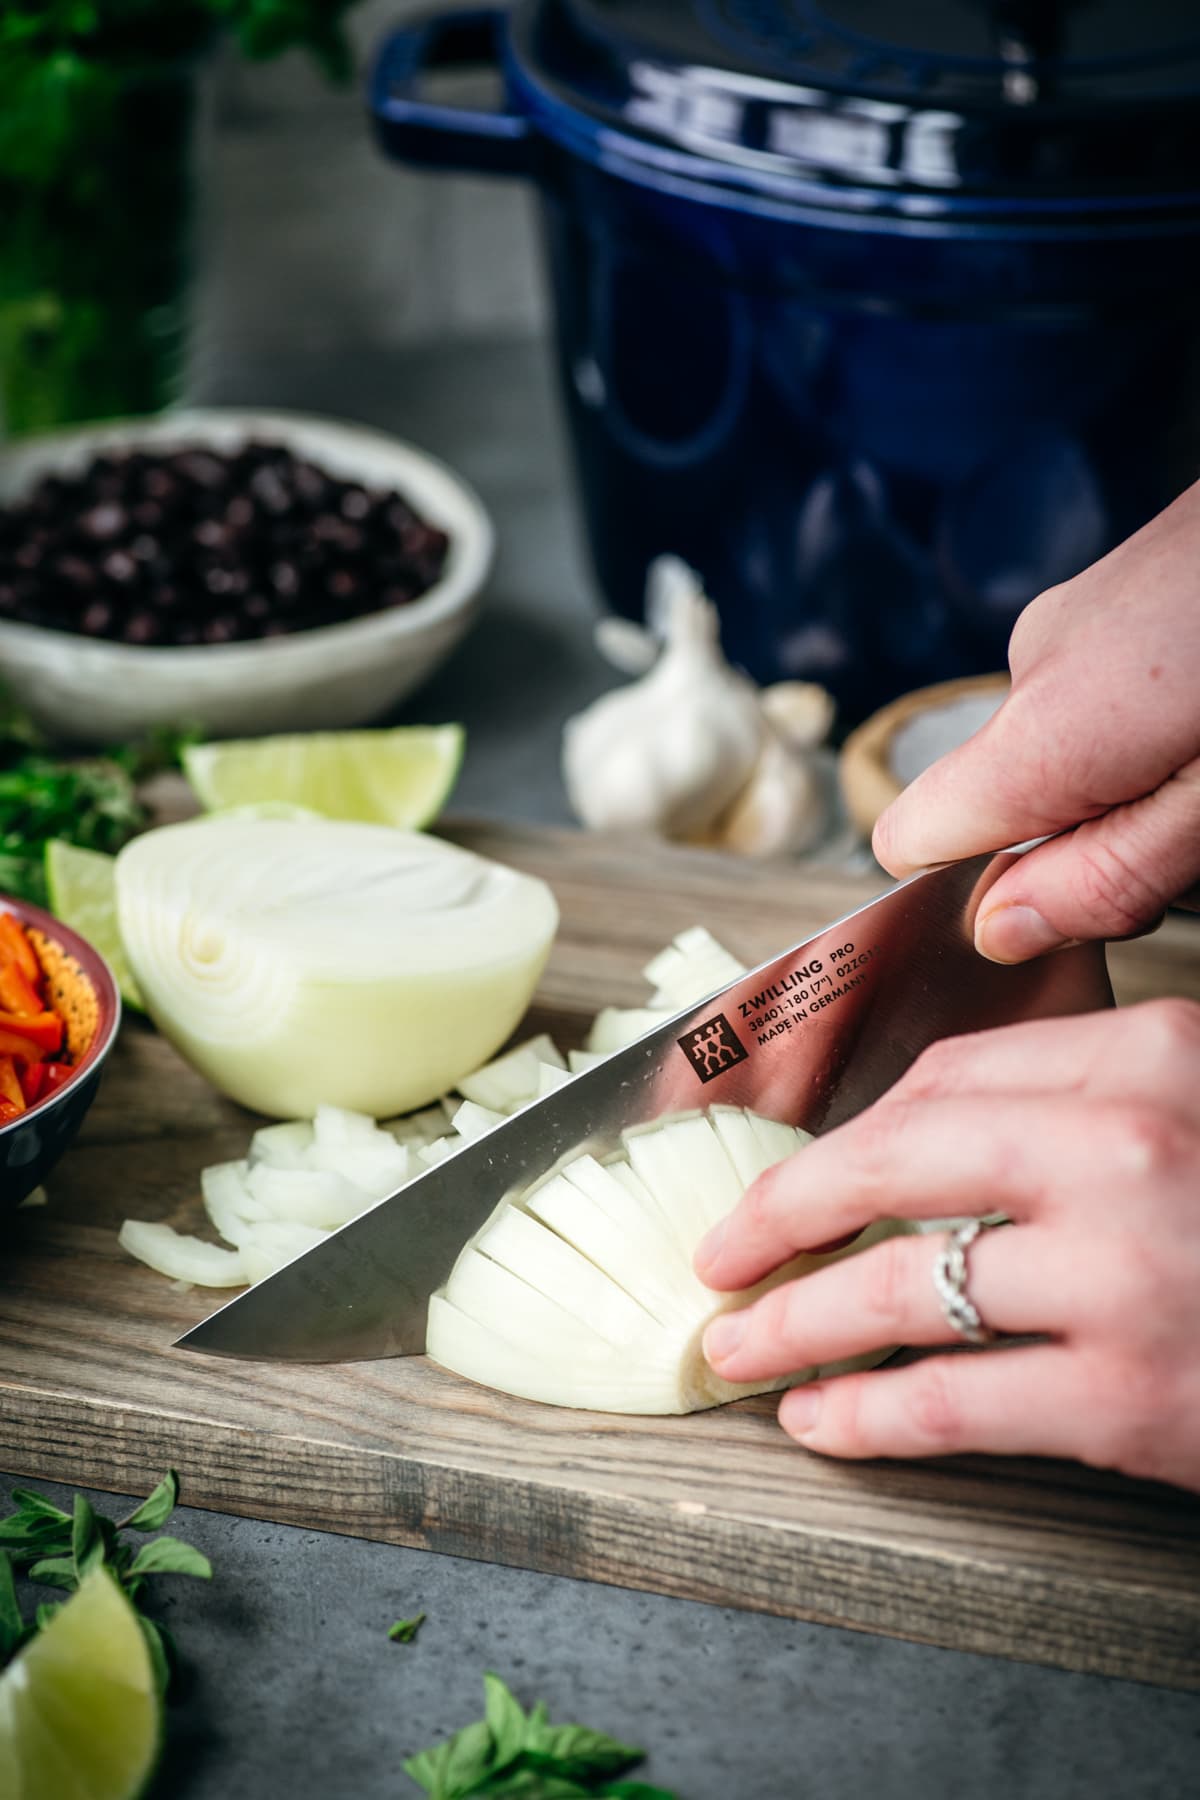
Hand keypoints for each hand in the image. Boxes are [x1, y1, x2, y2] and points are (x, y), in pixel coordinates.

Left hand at [694, 1001, 1199, 1491]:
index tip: (796, 1169)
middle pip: (892, 1162)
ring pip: (901, 1288)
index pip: (947, 1076)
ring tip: (735, 1346)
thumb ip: (1089, 1095)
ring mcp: (1126, 1276)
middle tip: (721, 1251)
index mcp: (1153, 1055)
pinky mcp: (1132, 1402)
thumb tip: (925, 1130)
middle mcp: (1127, 1148)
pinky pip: (952, 1404)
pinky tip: (817, 1419)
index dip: (849, 1131)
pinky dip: (865, 1415)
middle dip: (782, 1212)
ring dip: (794, 1322)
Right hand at [873, 480, 1199, 963]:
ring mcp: (1077, 616)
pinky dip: (1155, 716)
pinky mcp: (1118, 589)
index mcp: (1045, 729)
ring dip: (1135, 775)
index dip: (977, 891)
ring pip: (1062, 744)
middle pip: (1004, 799)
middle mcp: (1034, 664)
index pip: (909, 840)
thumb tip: (1001, 928)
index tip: (1075, 897)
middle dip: (1089, 836)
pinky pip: (1099, 689)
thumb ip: (1109, 874)